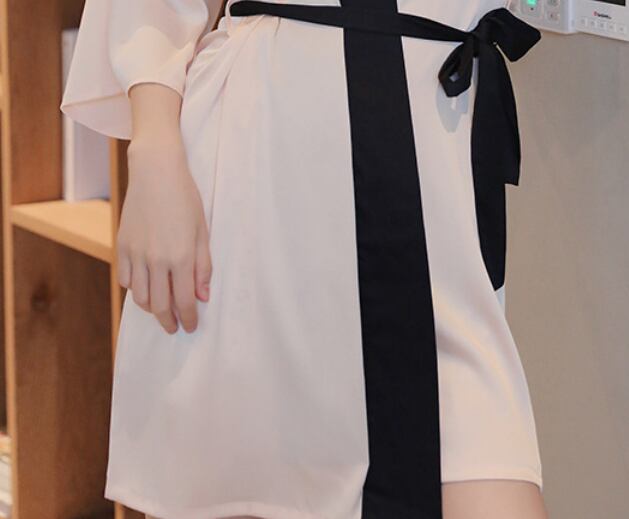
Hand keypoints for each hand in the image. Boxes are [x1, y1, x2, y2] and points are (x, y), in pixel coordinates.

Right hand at [116, 132, 211, 333]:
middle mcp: (157, 259)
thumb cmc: (186, 199)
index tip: (191, 327)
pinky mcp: (122, 246)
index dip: (189, 318)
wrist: (156, 172)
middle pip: (160, 305)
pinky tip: (146, 289)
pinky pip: (126, 279)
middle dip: (169, 322)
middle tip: (175, 328)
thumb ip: (203, 267)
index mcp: (181, 257)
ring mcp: (136, 253)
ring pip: (140, 297)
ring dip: (152, 310)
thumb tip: (202, 297)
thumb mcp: (203, 232)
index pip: (185, 301)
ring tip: (162, 311)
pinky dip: (136, 290)